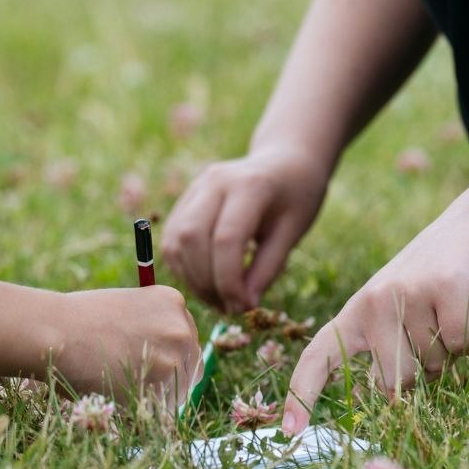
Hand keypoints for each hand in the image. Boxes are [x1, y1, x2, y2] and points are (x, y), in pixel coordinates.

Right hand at [46, 286, 204, 406]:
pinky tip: (120, 392)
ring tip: (123, 383)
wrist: (58, 331)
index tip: (152, 361)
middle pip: (191, 363)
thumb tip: (170, 357)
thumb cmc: (81, 320)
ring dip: (158, 394)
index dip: (171, 353)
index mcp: (173, 302)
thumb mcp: (129, 308)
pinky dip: (145, 408)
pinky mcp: (161, 386)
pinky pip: (162, 407)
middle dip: (170, 375)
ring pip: (179, 389)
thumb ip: (154, 326)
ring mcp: (173, 357)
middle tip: (141, 380)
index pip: (188, 336)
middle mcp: (180, 327)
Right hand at [161, 144, 330, 312]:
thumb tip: (242, 305)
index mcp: (250, 185)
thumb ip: (267, 268)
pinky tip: (208, 281)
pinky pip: (173, 240)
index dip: (229, 281)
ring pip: (176, 241)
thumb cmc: (296, 198)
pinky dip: (185, 267)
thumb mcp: (292, 232)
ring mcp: (196, 187)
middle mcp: (215, 181)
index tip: (244, 307)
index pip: (226, 239)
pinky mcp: (186, 199)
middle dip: (206, 282)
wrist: (284, 161)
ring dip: (193, 279)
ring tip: (219, 298)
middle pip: (192, 238)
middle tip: (229, 307)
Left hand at [282, 207, 468, 432]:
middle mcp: (375, 300)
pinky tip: (464, 304)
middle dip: (418, 375)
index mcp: (355, 311)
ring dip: (448, 352)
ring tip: (444, 313)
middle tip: (427, 335)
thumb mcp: (394, 311)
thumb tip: (384, 395)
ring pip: (434, 366)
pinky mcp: (446, 286)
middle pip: (394, 382)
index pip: (319, 355)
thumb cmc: (429, 282)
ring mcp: (409, 291)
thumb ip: (382, 350)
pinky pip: (463, 345)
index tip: (290, 429)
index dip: (302, 393)